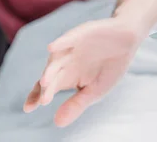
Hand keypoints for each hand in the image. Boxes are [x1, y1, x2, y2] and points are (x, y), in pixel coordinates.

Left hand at [23, 17, 141, 126]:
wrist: (128, 41)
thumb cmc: (111, 66)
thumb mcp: (96, 90)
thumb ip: (77, 104)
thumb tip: (57, 123)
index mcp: (68, 76)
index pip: (47, 87)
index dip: (37, 96)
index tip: (29, 108)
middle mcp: (66, 62)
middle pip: (51, 75)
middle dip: (46, 88)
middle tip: (43, 100)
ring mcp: (72, 47)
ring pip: (57, 59)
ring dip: (51, 69)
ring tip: (45, 82)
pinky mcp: (81, 33)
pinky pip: (69, 38)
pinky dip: (61, 42)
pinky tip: (51, 48)